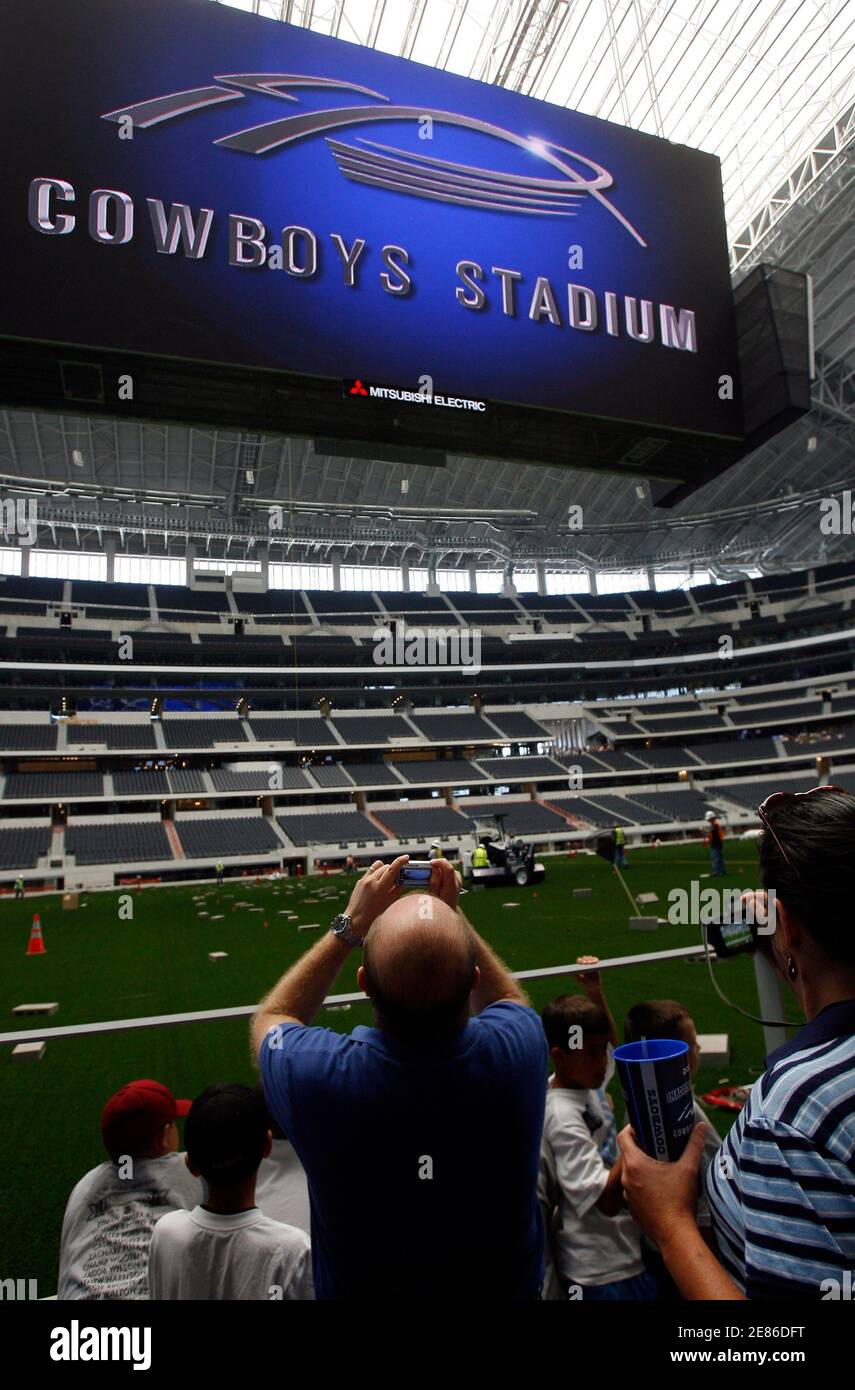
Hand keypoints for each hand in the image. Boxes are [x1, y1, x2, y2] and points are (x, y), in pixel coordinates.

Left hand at [345, 855, 407, 936]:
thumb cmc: (373, 914)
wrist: (355, 920)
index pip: (391, 869)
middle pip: (386, 867)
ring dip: (385, 870)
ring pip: (378, 866)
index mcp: (379, 888)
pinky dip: (377, 873)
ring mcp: (364, 880)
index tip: (406, 857)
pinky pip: (371, 871)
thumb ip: (397, 890)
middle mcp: (370, 881)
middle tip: (398, 877)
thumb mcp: (388, 903)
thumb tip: (405, 881)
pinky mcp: (359, 880)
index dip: (400, 861)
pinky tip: (378, 881)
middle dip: (393, 870)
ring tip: (387, 879)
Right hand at [427, 857, 461, 913]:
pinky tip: (437, 878)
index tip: (431, 863)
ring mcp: (458, 881)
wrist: (447, 912)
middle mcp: (457, 883)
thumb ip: (434, 881)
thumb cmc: (439, 906)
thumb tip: (434, 868)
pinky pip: (449, 872)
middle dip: (438, 866)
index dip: (440, 863)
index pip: (449, 869)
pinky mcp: (457, 880)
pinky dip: (443, 872)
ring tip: (431, 876)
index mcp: (452, 887)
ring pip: (448, 869)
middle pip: (448, 867)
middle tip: (428, 870)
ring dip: (440, 870)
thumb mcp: (433, 895)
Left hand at [575, 954, 602, 992]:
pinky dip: (596, 959)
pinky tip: (596, 961)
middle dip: (587, 959)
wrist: (593, 987)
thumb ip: (576, 976)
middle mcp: (584, 964)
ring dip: (591, 959)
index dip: (581, 961)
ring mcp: (590, 963)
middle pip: (585, 958)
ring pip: (590, 958)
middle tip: (589, 963)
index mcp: (579, 966)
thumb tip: (573, 972)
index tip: (584, 964)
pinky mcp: (596, 964)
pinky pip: (595, 959)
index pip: (579, 961)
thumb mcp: (580, 981)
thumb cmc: (585, 984)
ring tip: (593, 962)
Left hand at [617, 1122, 706, 1245]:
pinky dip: (643, 1186)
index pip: (622, 1137)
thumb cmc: (680, 1199)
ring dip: (642, 1169)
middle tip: (658, 1145)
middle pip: (628, 1155)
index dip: (631, 1128)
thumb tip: (702, 1126)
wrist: (675, 1235)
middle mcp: (626, 1178)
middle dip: (641, 1148)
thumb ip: (694, 1144)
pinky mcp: (633, 1209)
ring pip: (631, 1174)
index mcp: (634, 1164)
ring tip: (660, 1166)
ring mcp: (628, 1195)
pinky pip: (635, 1191)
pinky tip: (660, 1188)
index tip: (643, 1127)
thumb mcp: (689, 1168)